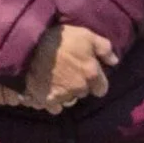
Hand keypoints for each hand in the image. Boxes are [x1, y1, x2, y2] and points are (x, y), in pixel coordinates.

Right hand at [0, 20, 115, 112]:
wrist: (29, 45)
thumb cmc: (60, 38)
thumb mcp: (86, 35)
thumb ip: (104, 48)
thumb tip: (114, 61)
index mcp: (91, 75)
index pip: (101, 89)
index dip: (95, 82)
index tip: (87, 75)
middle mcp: (79, 88)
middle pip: (83, 94)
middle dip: (78, 86)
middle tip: (68, 73)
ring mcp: (62, 95)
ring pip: (68, 101)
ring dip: (65, 94)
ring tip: (56, 81)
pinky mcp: (46, 100)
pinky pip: (53, 107)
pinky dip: (50, 101)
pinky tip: (46, 89)